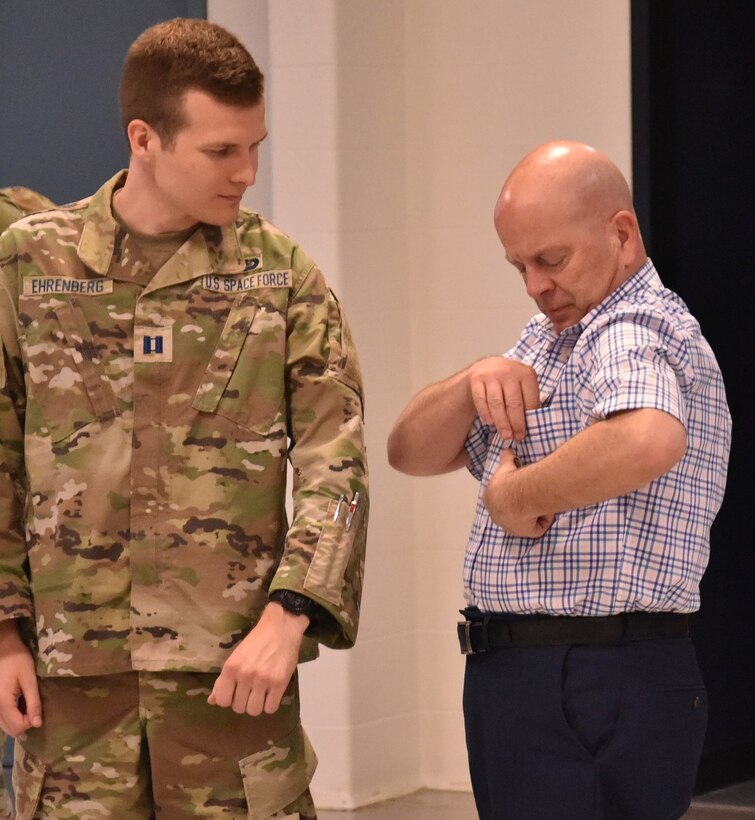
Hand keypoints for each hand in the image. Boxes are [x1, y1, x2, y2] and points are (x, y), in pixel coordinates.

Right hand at [0, 620, 41, 735]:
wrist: (3, 648)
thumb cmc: (18, 659)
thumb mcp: (29, 679)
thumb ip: (33, 702)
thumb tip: (37, 724)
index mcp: (3, 702)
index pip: (17, 726)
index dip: (31, 721)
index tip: (38, 708)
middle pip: (10, 730)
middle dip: (25, 723)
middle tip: (33, 707)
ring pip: (4, 726)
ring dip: (18, 721)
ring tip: (27, 705)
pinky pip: (1, 718)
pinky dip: (11, 716)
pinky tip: (19, 704)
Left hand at [208, 602, 307, 715]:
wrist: (281, 628)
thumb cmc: (257, 641)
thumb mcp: (236, 657)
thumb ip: (223, 680)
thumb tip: (212, 701)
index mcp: (231, 668)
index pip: (222, 701)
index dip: (229, 699)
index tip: (236, 691)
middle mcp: (245, 675)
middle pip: (239, 708)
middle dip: (244, 701)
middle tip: (250, 690)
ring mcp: (263, 680)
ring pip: (254, 711)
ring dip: (257, 705)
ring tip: (261, 693)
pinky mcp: (280, 683)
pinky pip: (271, 708)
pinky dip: (270, 704)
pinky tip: (271, 694)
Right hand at [468, 357, 539, 439]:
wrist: (488, 366)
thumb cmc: (510, 382)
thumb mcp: (523, 385)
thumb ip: (528, 401)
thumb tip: (531, 426)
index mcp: (526, 374)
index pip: (530, 400)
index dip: (528, 419)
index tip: (525, 433)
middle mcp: (509, 372)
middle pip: (513, 403)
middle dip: (515, 423)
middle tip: (515, 437)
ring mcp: (492, 375)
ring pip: (496, 403)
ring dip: (501, 422)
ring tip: (504, 435)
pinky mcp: (477, 379)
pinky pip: (481, 400)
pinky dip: (486, 413)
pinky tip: (490, 423)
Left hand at [483, 448, 554, 537]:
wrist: (515, 493)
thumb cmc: (508, 479)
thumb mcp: (506, 465)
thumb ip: (506, 458)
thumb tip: (507, 449)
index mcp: (490, 499)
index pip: (501, 500)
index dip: (513, 494)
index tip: (523, 488)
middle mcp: (496, 516)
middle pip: (513, 513)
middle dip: (524, 506)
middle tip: (536, 496)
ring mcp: (508, 526)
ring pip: (525, 521)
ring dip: (534, 513)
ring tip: (543, 501)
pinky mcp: (522, 533)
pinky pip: (536, 528)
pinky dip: (544, 519)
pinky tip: (547, 509)